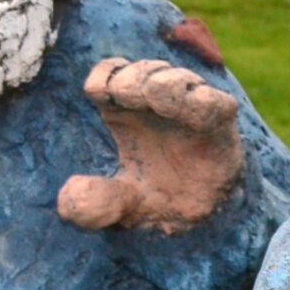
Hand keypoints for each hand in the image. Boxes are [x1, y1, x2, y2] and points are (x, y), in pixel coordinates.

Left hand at [57, 59, 242, 233]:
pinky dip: (201, 100)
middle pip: (142, 71)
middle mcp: (156, 103)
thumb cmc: (160, 199)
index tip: (98, 92)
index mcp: (125, 111)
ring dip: (164, 84)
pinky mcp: (220, 120)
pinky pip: (214, 101)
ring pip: (177, 79)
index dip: (104, 75)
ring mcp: (190, 108)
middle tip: (124, 92)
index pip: (110, 72)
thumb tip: (69, 196)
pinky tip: (192, 107)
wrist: (206, 219)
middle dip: (131, 77)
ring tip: (153, 97)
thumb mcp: (122, 206)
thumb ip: (96, 205)